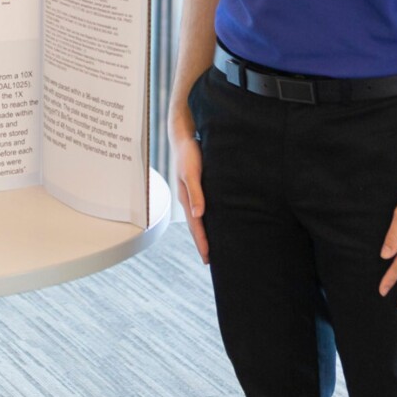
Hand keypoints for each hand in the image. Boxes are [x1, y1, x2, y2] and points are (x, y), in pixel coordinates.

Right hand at [172, 132, 209, 263]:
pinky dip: (206, 220)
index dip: (202, 242)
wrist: (184, 137)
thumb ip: (195, 193)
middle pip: (196, 226)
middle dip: (201, 243)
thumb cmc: (189, 153)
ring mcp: (193, 193)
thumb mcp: (192, 172)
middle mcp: (189, 199)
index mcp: (187, 198)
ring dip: (203, 233)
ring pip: (198, 218)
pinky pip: (202, 208)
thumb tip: (198, 214)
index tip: (208, 258)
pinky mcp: (199, 187)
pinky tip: (213, 221)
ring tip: (210, 246)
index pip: (196, 226)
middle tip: (209, 260)